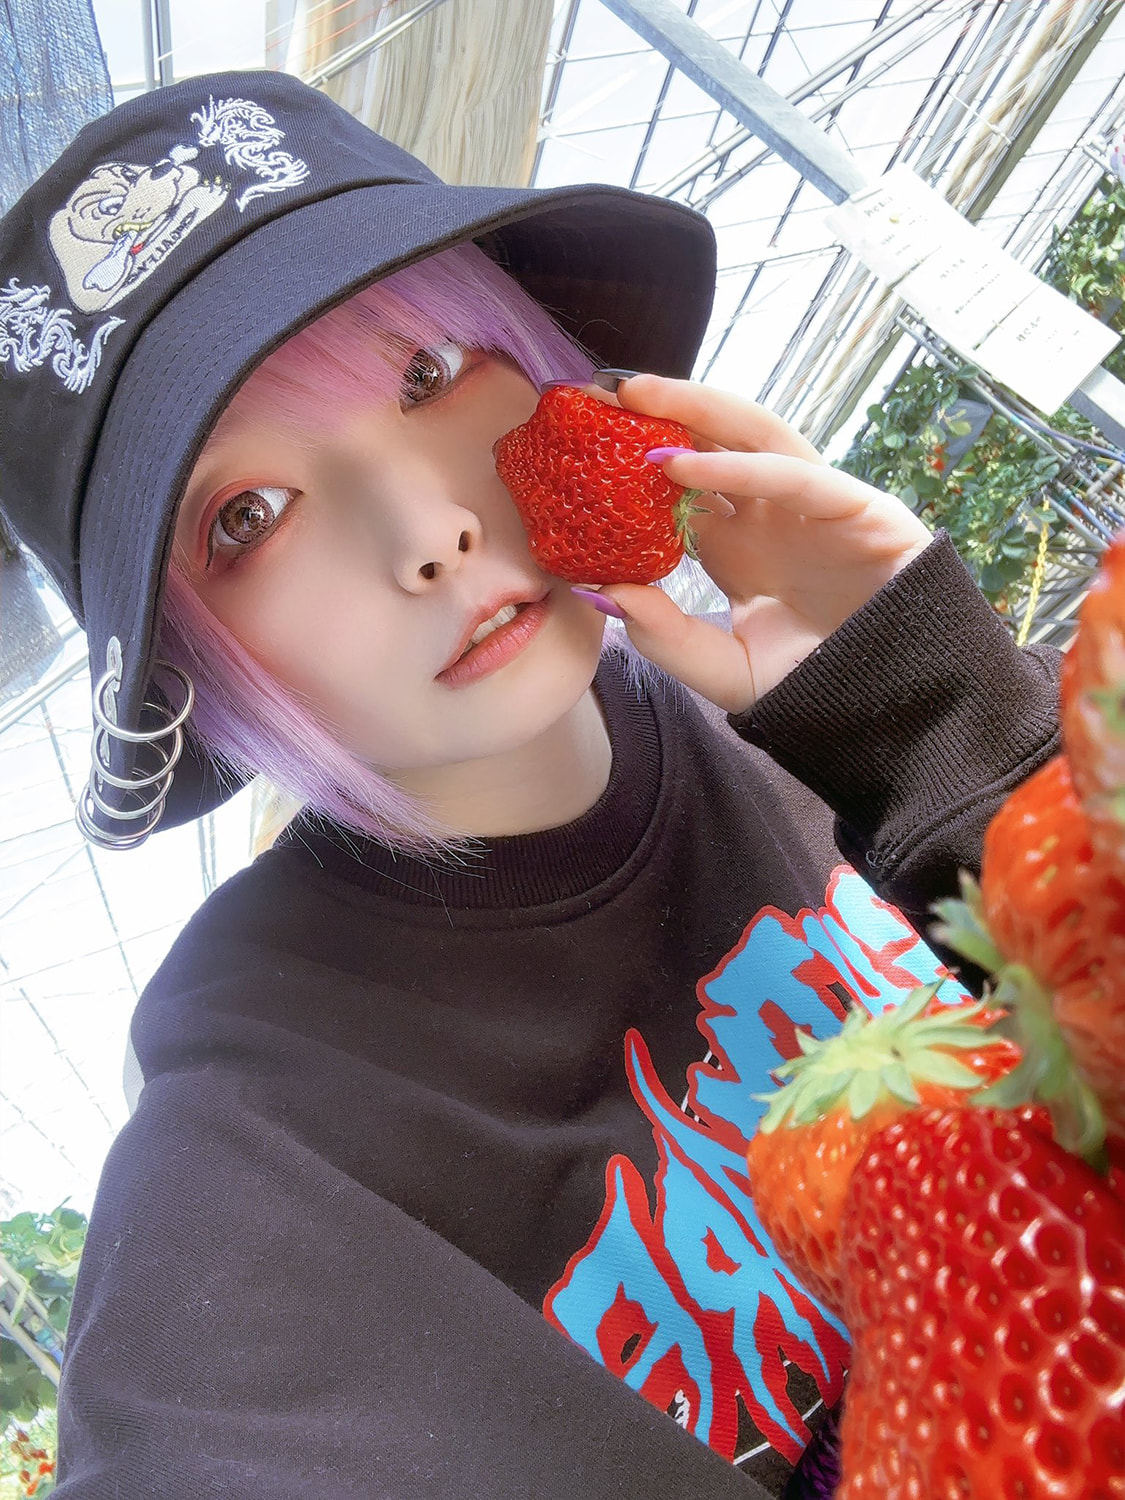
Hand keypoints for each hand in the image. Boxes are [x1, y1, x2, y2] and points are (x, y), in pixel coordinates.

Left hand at [591, 374, 933, 714]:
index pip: (680, 482)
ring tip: (634, 395)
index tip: (571, 443)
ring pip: (754, 432)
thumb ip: (665, 637)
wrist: (892, 714)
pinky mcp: (857, 508)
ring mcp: (814, 505)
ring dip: (696, 407)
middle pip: (712, 440)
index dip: (630, 459)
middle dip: (657, 411)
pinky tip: (682, 463)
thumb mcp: (723, 670)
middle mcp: (771, 514)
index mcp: (737, 544)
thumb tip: (595, 591)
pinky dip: (740, 464)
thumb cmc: (814, 687)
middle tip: (592, 392)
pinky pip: (794, 474)